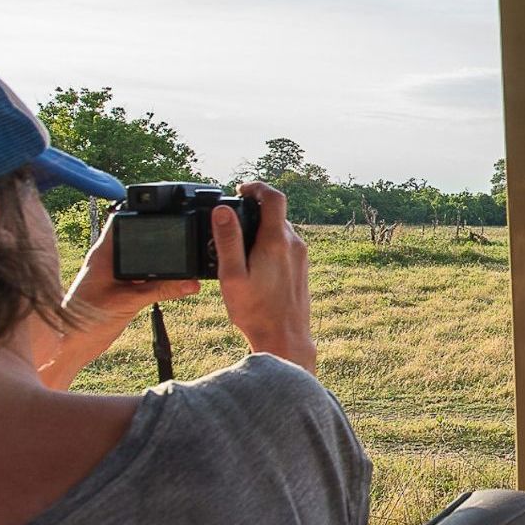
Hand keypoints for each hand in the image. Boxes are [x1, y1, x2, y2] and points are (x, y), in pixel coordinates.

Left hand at [38, 214, 200, 388]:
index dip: (144, 214)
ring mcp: (118, 275)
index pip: (123, 221)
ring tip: (184, 264)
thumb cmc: (84, 320)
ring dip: (162, 263)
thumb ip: (160, 291)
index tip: (168, 213)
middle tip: (185, 241)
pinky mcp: (124, 289)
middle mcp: (110, 260)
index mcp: (104, 253)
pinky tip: (176, 284)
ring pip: (145, 260)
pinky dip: (161, 279)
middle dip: (161, 240)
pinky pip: (147, 278)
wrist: (72, 345)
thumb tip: (190, 283)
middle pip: (140, 239)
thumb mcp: (127, 302)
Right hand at [213, 181, 316, 371]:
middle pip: (276, 213)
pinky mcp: (301, 268)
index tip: (240, 189)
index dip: (257, 186)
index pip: (274, 197)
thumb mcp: (232, 275)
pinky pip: (285, 245)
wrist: (285, 338)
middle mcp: (294, 244)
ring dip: (261, 228)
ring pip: (280, 230)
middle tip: (231, 220)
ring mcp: (301, 256)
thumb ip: (228, 240)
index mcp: (276, 241)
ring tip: (237, 244)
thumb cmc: (256, 311)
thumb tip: (222, 210)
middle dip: (254, 210)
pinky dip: (268, 243)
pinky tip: (252, 262)